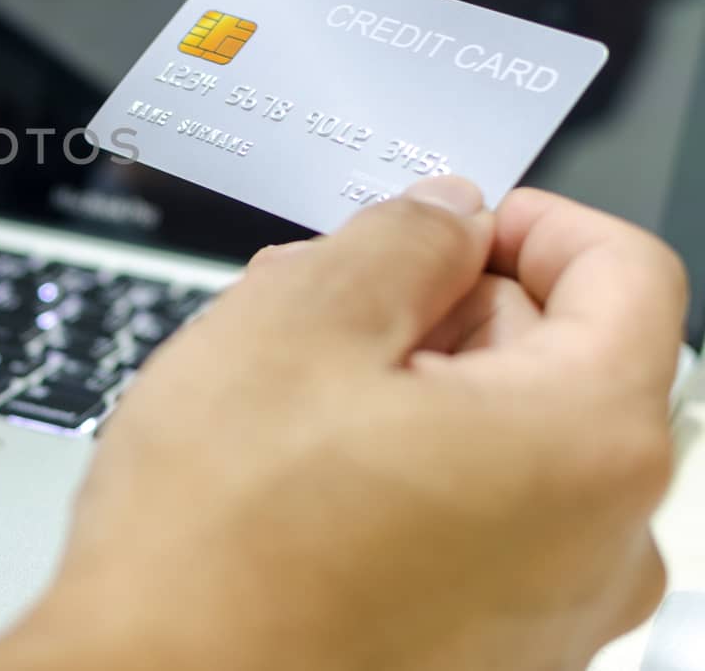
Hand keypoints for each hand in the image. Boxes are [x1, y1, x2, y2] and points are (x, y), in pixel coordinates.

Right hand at [0, 180, 682, 670]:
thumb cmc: (218, 545)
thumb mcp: (294, 322)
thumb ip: (398, 239)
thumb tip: (446, 217)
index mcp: (584, 443)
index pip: (626, 272)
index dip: (527, 220)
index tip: (448, 219)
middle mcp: (600, 543)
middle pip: (560, 359)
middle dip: (444, 305)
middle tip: (324, 294)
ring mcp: (546, 615)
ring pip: (507, 442)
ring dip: (413, 385)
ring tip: (289, 379)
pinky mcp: (486, 656)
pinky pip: (478, 522)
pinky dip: (409, 468)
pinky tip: (301, 462)